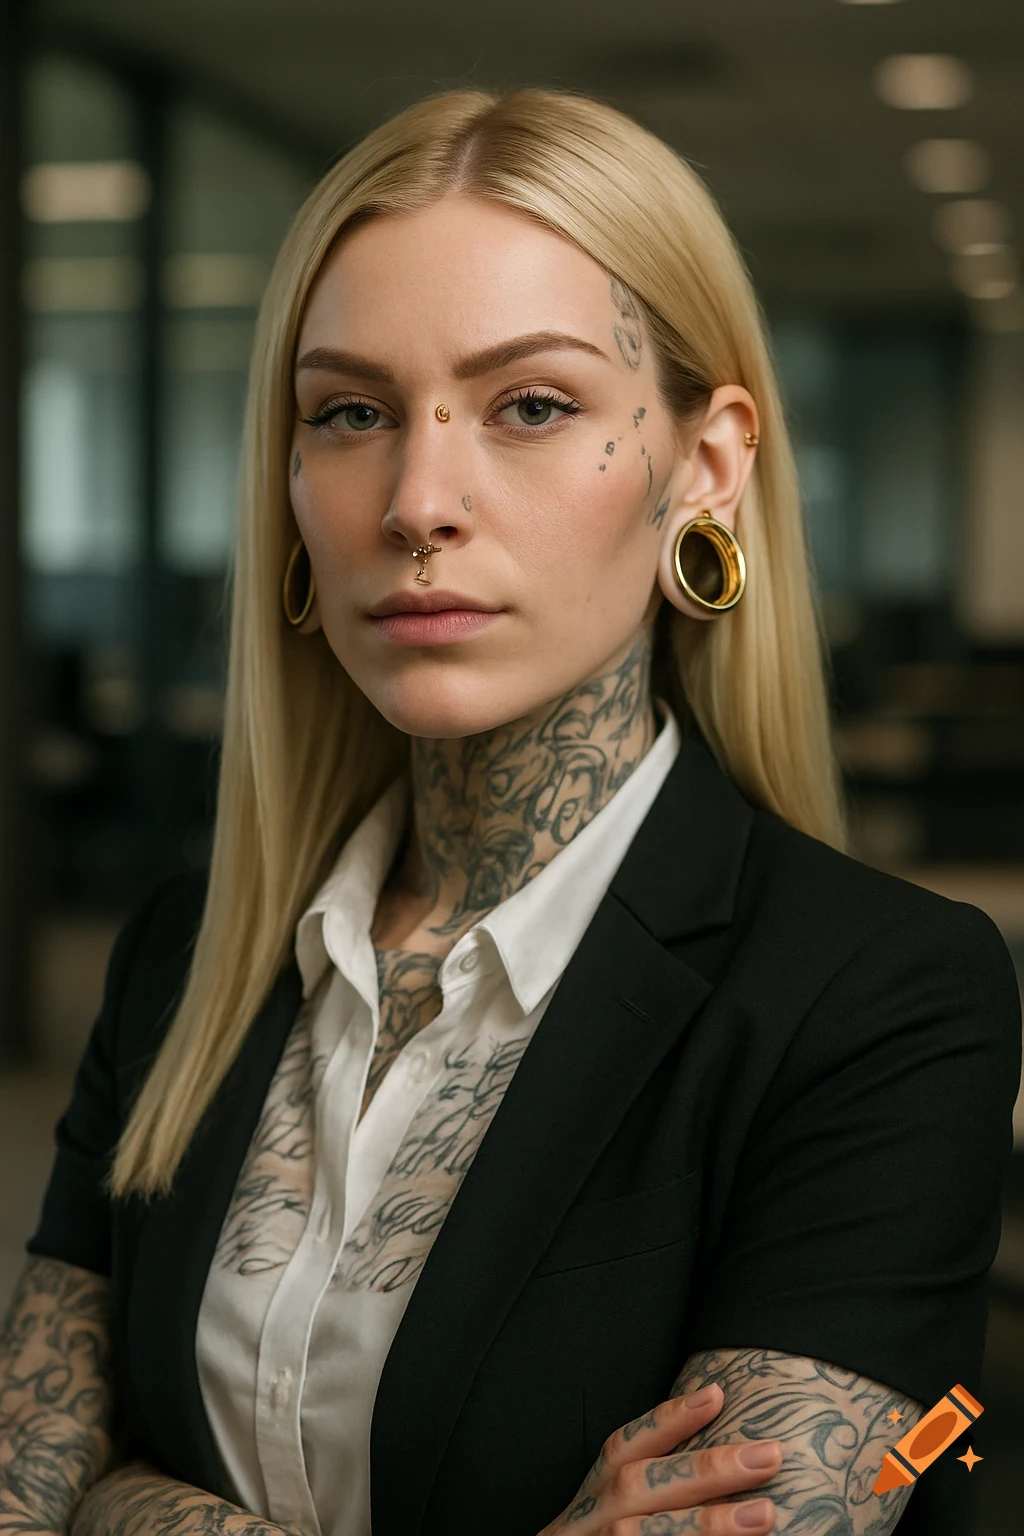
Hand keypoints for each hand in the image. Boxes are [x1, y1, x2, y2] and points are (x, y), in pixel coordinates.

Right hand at [538, 1382, 781, 1533]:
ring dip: (708, 1525)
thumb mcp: (612, 1513)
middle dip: (704, 1470)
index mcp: (592, 1496)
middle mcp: (585, 1522)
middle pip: (638, 1486)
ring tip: (766, 1514)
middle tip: (769, 1455)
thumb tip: (726, 1458)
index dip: (668, 1420)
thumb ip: (656, 1484)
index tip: (716, 1394)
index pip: (624, 1447)